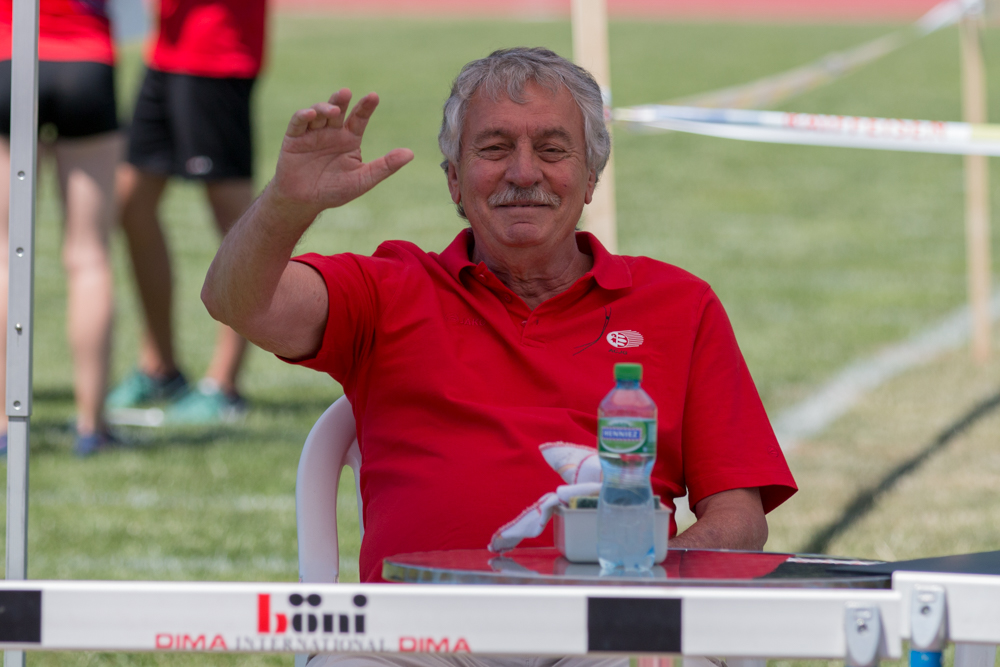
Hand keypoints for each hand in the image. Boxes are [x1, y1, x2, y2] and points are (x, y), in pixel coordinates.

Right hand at [269, 88, 413, 220]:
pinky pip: (298, 123)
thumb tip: (410, 154)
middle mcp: (332, 132)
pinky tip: (311, 114)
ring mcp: (312, 133)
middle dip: (342, 100)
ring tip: (333, 110)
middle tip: (347, 93)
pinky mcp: (294, 138)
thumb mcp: (362, 179)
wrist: (304, 202)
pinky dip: (303, 116)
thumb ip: (385, 166)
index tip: (373, 96)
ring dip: (325, 108)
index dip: (366, 107)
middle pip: (338, 110)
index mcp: (349, 139)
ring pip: (319, 113)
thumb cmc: (334, 191)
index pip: (359, 118)